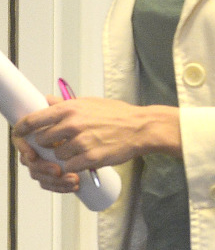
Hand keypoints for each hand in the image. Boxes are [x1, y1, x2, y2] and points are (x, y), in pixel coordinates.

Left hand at [12, 97, 180, 176]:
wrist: (141, 128)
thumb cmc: (119, 114)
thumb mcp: (91, 102)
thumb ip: (66, 104)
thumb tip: (47, 101)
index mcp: (71, 108)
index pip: (34, 120)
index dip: (22, 128)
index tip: (19, 133)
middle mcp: (73, 124)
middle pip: (42, 141)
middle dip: (49, 143)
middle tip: (61, 142)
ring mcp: (80, 142)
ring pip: (56, 155)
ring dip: (65, 155)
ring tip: (81, 148)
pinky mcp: (89, 158)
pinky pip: (69, 167)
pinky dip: (75, 165)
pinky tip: (86, 157)